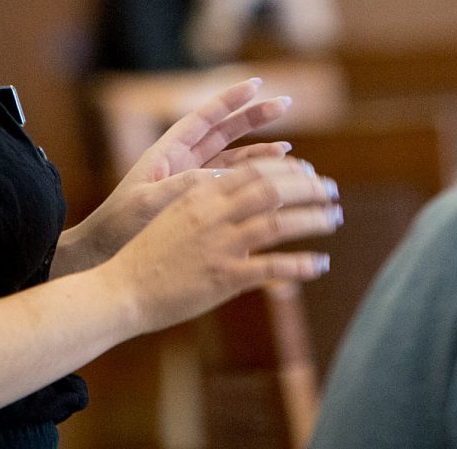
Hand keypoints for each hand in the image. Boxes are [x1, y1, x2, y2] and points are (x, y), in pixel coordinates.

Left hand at [59, 79, 294, 269]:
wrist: (101, 251)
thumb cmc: (117, 225)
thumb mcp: (146, 203)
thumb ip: (180, 187)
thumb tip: (218, 176)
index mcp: (166, 152)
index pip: (204, 118)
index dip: (230, 100)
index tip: (256, 83)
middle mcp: (182, 161)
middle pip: (224, 132)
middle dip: (254, 118)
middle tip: (285, 104)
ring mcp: (190, 181)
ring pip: (232, 158)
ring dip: (260, 152)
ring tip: (289, 149)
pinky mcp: (196, 203)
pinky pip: (229, 185)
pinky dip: (251, 180)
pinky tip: (272, 181)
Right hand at [103, 155, 341, 335]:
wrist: (121, 289)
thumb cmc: (146, 252)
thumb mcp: (174, 212)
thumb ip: (206, 198)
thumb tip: (235, 186)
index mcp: (202, 193)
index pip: (254, 170)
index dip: (286, 168)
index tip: (308, 171)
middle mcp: (214, 213)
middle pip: (272, 188)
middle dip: (308, 186)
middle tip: (332, 189)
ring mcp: (220, 244)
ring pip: (278, 222)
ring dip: (312, 218)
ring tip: (335, 218)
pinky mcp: (224, 277)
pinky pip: (270, 267)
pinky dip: (299, 265)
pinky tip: (320, 264)